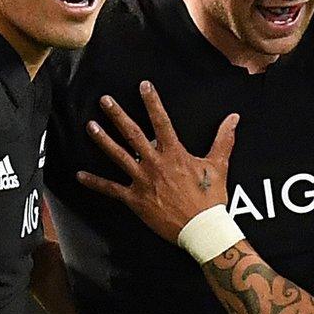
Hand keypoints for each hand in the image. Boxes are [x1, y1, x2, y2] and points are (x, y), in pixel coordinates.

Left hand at [76, 81, 238, 242]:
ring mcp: (142, 181)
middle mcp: (155, 164)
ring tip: (90, 126)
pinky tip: (80, 175)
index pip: (161, 121)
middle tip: (104, 100)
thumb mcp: (218, 165)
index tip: (143, 85)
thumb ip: (223, 139)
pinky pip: (111, 189)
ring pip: (118, 156)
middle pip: (133, 134)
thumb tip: (234, 118)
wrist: (202, 228)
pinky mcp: (135, 199)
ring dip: (103, 140)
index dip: (152, 102)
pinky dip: (95, 183)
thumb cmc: (210, 198)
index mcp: (174, 153)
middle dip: (117, 115)